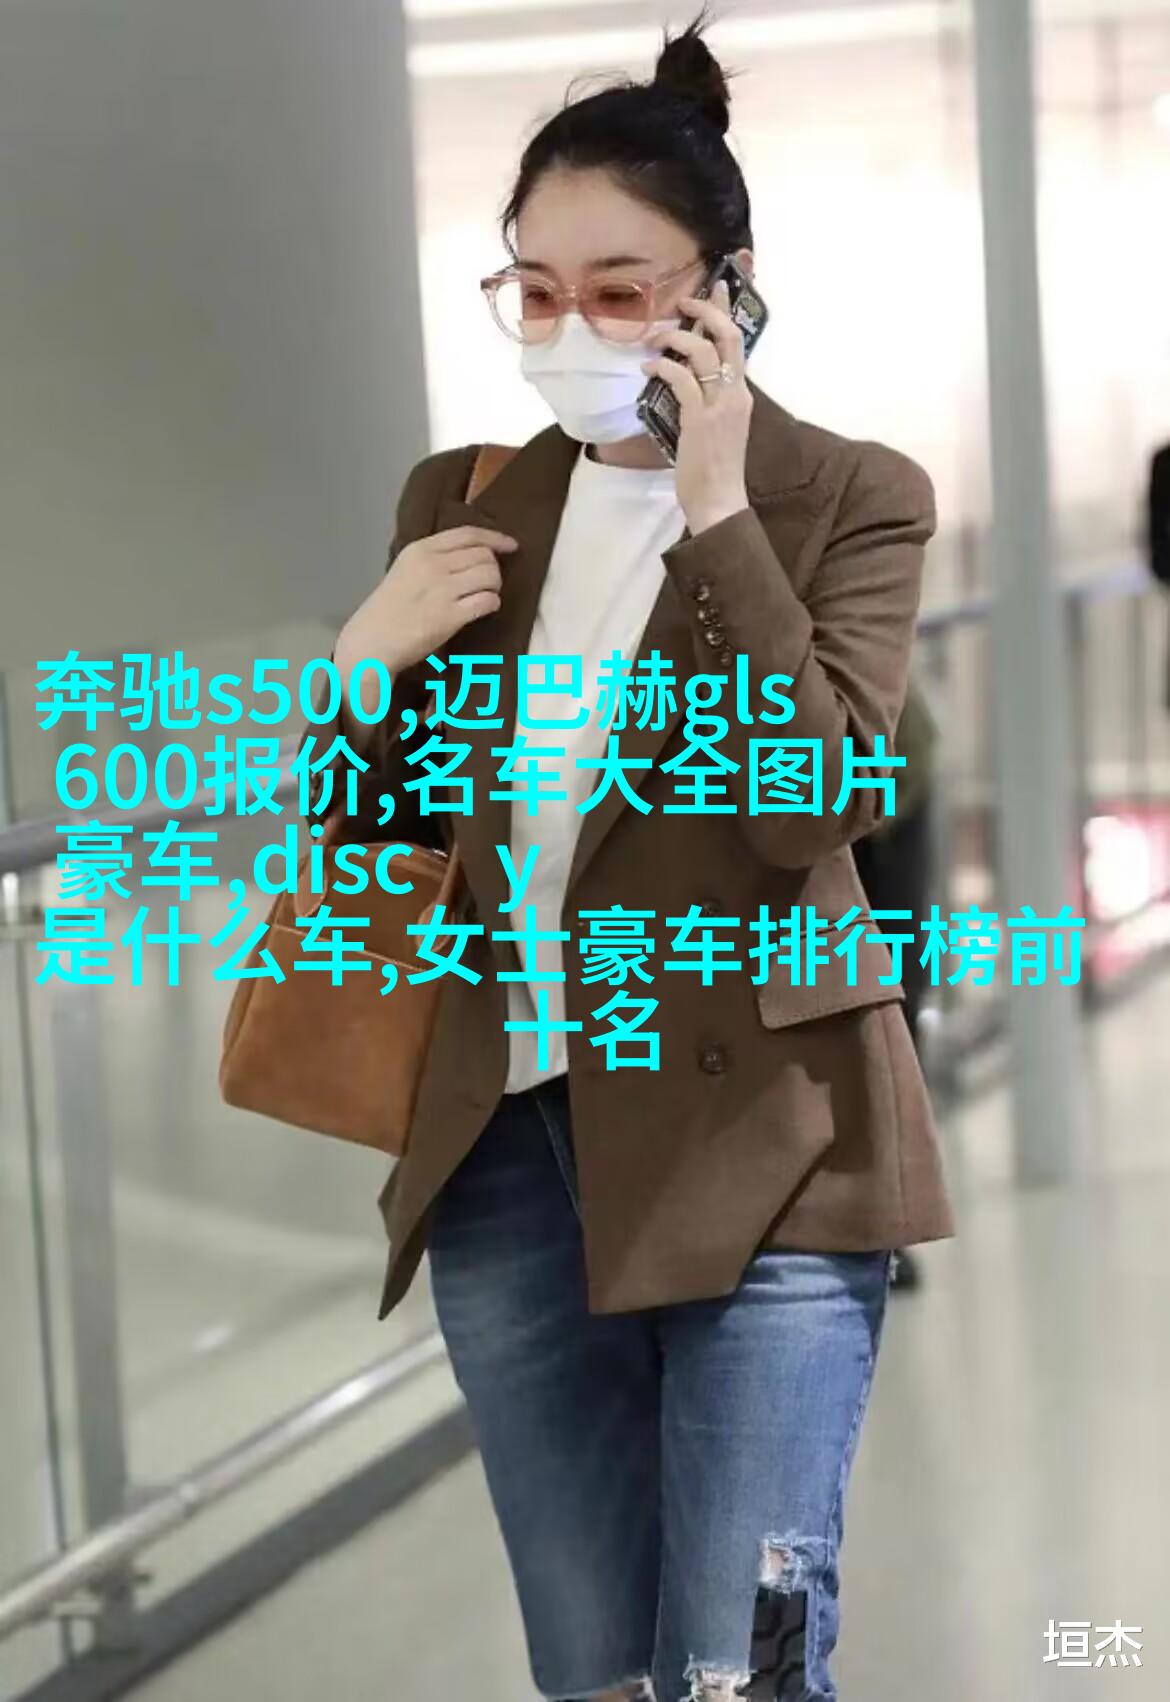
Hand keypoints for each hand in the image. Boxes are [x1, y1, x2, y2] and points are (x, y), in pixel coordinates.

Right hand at [336, 525, 516, 692]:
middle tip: (487, 582)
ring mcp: (442, 590)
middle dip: (493, 568)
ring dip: (494, 586)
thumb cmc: (388, 610)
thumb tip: (473, 555)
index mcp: (420, 550)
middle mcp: (432, 565)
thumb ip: (433, 558)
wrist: (371, 641)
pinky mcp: (450, 617)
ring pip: (490, 576)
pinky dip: (492, 604)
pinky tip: (483, 609)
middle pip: (484, 555)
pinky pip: (488, 601)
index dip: (495, 537)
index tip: (510, 545)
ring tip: (483, 596)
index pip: (468, 534)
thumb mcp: (405, 569)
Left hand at [641, 279, 752, 535]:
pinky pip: (681, 380)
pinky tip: (648, 369)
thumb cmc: (715, 469)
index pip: (737, 343)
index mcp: (741, 394)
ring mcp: (719, 406)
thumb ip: (708, 400)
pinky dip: (663, 367)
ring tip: (655, 341)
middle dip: (706, 311)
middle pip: (727, 336)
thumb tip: (687, 378)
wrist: (720, 501)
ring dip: (675, 339)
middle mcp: (735, 394)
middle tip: (684, 303)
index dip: (725, 311)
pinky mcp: (700, 420)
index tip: (714, 289)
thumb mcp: (718, 427)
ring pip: (703, 352)